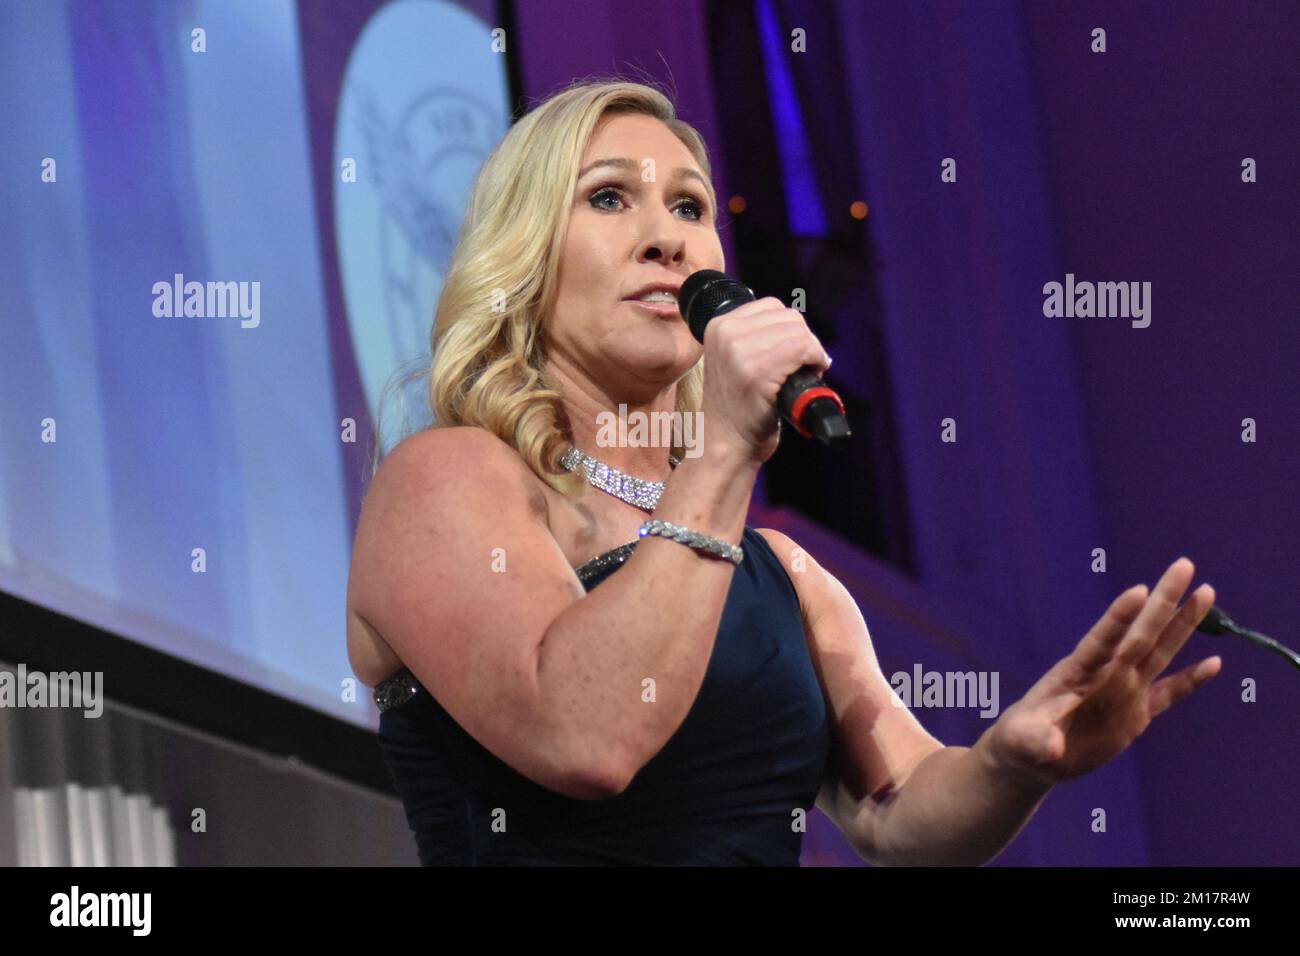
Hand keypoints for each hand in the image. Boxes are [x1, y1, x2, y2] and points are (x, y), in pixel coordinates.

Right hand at [698, 296, 830, 465]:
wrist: (726, 443)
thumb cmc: (737, 407)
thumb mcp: (733, 359)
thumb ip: (754, 337)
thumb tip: (797, 328)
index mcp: (718, 326)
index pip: (771, 307)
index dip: (791, 329)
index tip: (793, 353)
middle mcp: (726, 333)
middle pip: (789, 317)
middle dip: (804, 340)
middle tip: (802, 366)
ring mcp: (740, 352)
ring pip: (799, 332)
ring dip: (812, 352)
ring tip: (803, 373)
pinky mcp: (757, 371)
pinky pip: (802, 350)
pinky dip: (815, 361)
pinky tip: (811, 375)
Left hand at [974, 557, 1221, 788]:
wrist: (1032, 755)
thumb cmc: (1021, 741)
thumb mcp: (1021, 741)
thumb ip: (1036, 739)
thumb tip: (1049, 747)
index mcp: (1078, 672)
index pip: (1102, 640)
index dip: (1119, 617)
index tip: (1139, 590)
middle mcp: (1106, 673)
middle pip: (1141, 632)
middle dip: (1163, 601)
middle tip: (1183, 564)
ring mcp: (1124, 690)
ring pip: (1160, 651)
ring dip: (1183, 624)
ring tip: (1205, 592)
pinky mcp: (1136, 714)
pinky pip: (1170, 693)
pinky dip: (1192, 680)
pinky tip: (1214, 662)